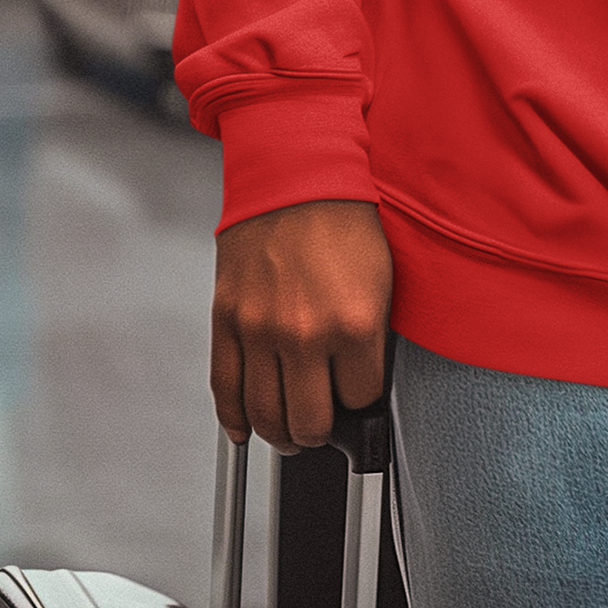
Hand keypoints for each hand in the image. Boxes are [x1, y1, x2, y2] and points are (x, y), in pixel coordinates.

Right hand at [212, 199, 392, 451]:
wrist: (295, 174)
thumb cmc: (342, 221)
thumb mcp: (382, 281)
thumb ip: (371, 341)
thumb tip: (361, 389)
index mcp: (354, 324)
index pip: (360, 401)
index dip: (360, 403)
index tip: (356, 397)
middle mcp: (305, 333)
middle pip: (310, 424)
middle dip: (319, 432)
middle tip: (322, 425)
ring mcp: (260, 330)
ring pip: (265, 417)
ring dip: (279, 434)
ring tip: (290, 430)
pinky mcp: (227, 320)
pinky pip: (225, 390)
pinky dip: (235, 420)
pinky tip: (247, 428)